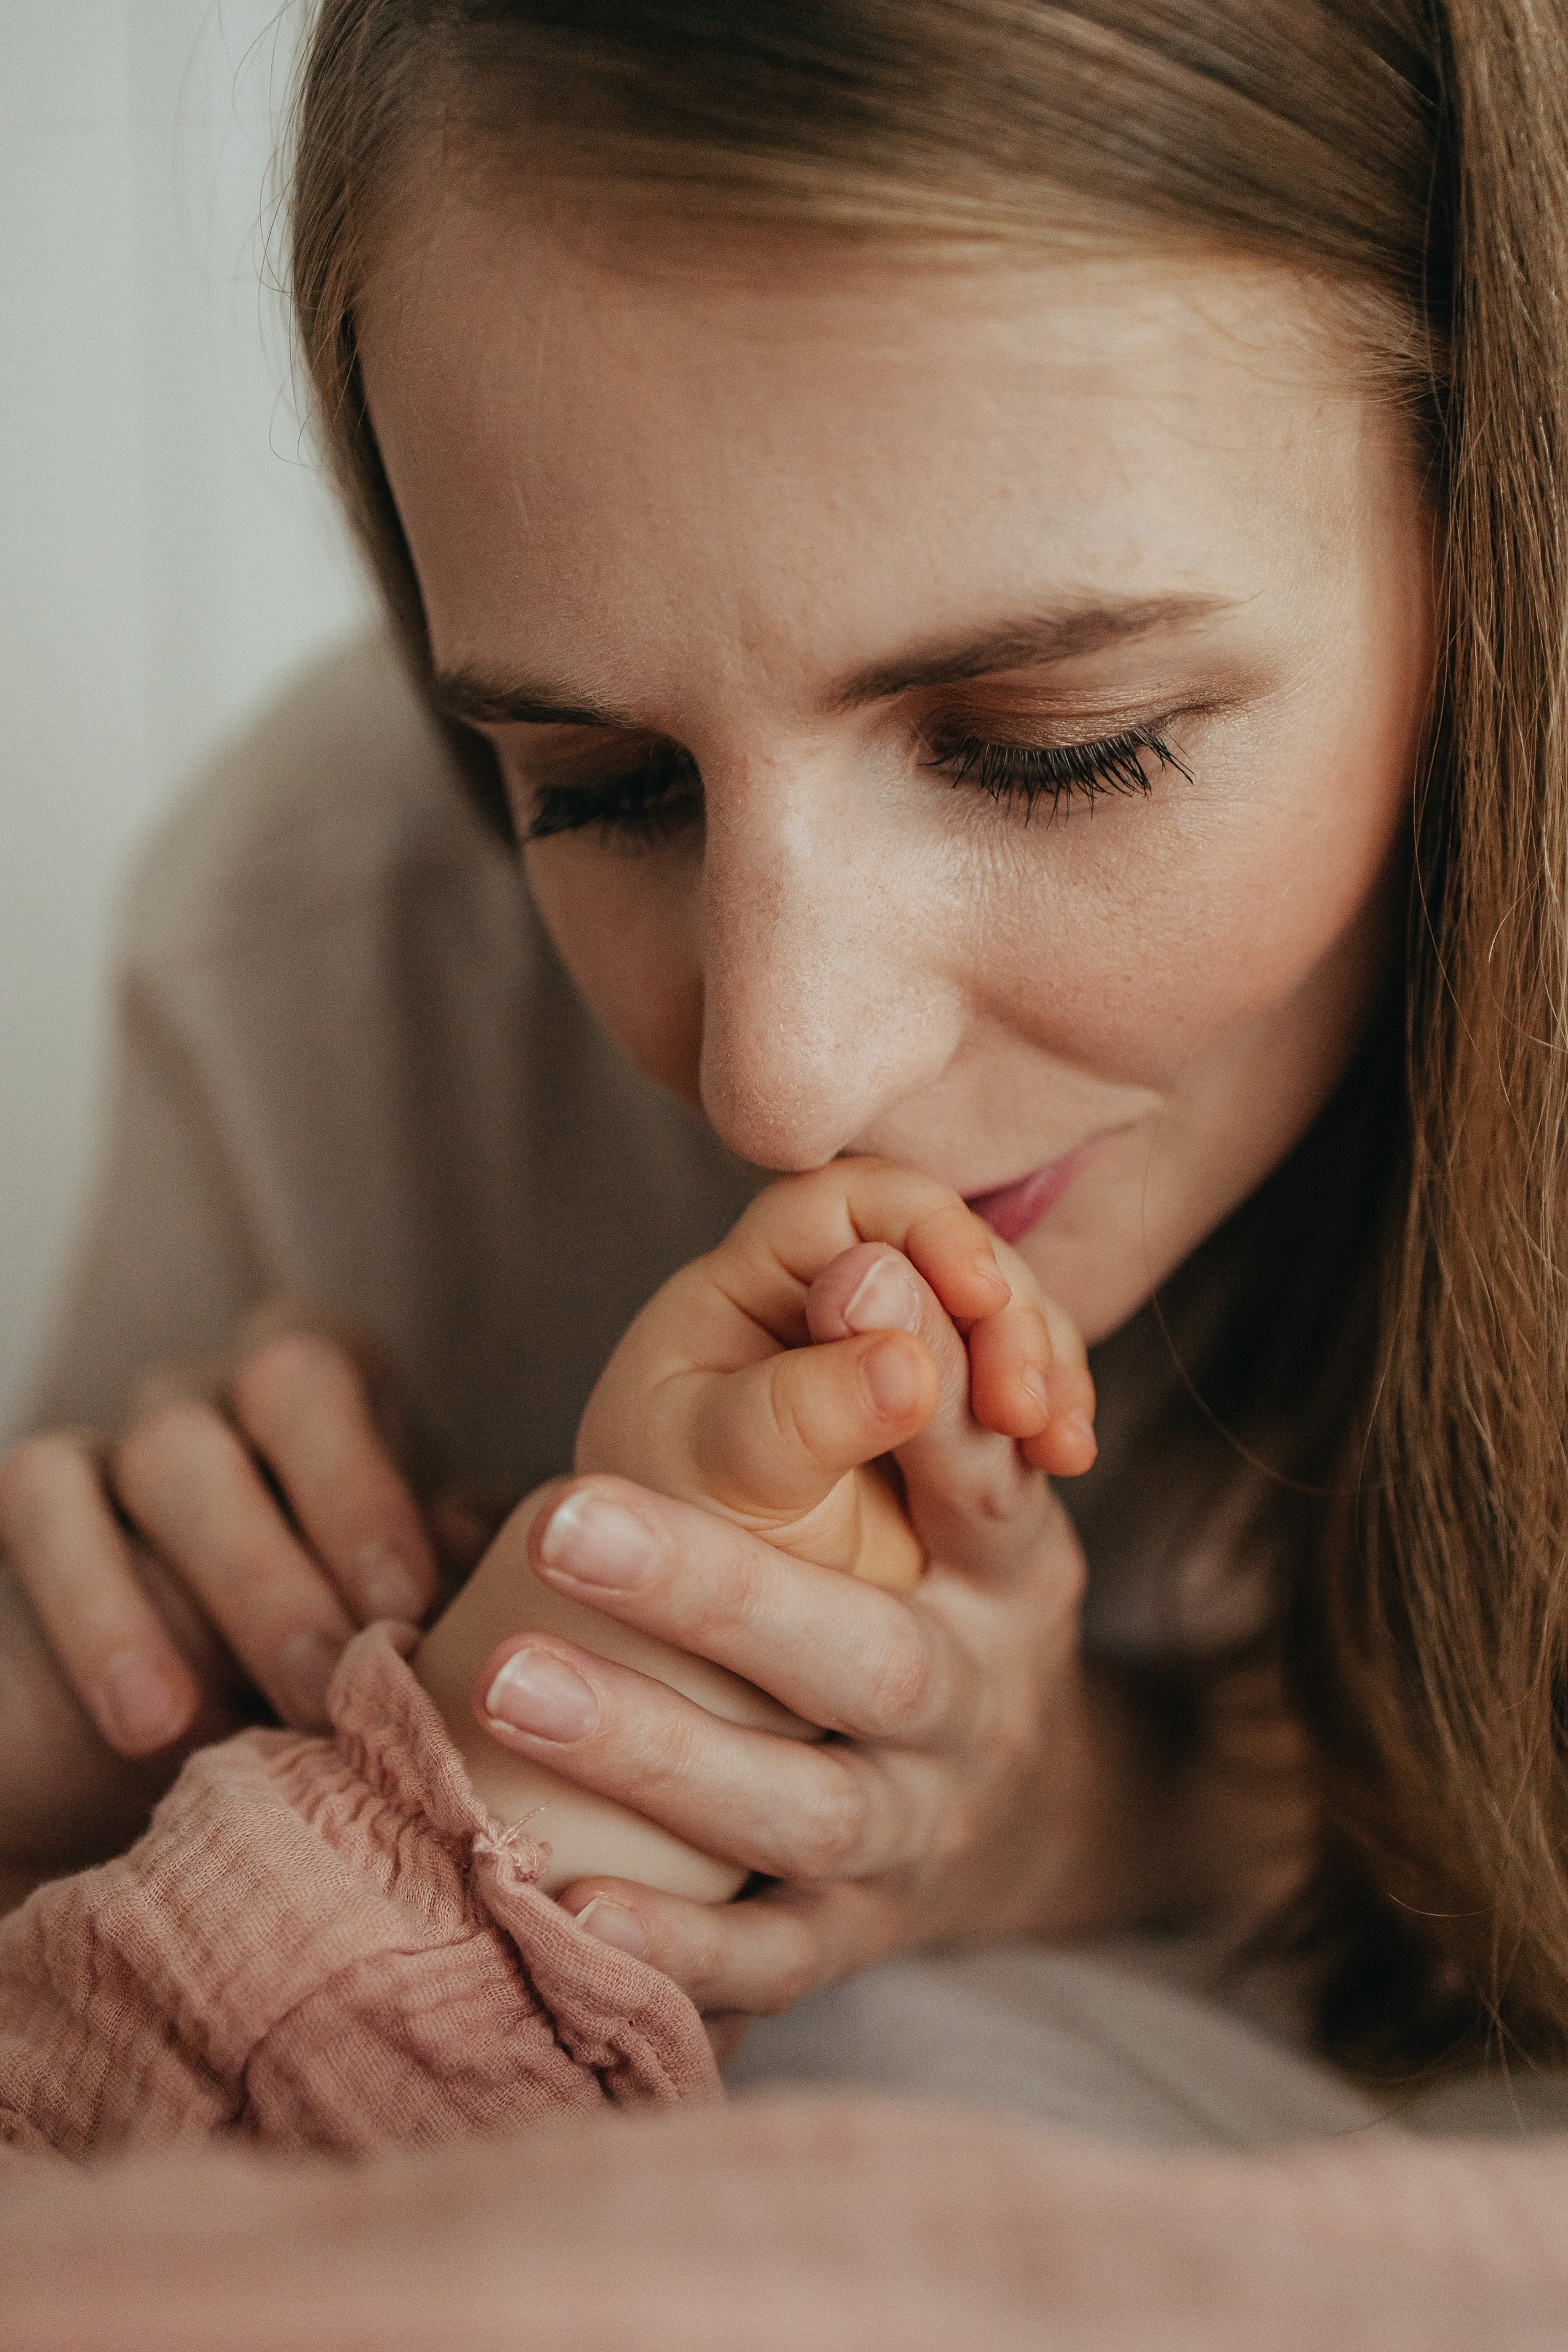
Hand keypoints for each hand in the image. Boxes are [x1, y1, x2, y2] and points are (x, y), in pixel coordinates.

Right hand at [0, 1301, 491, 1765]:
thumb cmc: (332, 1657)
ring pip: (163, 1452)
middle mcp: (232, 1387)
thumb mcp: (406, 1619)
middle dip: (309, 1536)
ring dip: (212, 1589)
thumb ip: (464, 1579)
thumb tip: (495, 1553)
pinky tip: (150, 1718)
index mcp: (332, 1389)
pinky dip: (98, 1613)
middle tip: (329, 1679)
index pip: (337, 1374)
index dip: (368, 1484)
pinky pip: (45, 1506)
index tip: (406, 1604)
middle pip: (266, 1391)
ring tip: (229, 1718)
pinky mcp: (32, 1501)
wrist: (180, 1742)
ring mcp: (123, 1434)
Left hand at [463, 1252, 1151, 2028]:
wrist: (1030, 1817)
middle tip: (558, 1524)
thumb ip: (916, 1392)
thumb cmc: (956, 1598)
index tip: (830, 1299)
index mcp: (1012, 1573)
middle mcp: (977, 1705)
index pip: (978, 1485)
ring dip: (655, 1753)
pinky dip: (678, 1945)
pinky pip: (770, 1958)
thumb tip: (856, 1257)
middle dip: (721, 1593)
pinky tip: (560, 1898)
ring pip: (799, 1813)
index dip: (920, 1403)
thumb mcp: (974, 1498)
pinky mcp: (859, 1936)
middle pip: (867, 1662)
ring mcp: (920, 1835)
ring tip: (503, 1686)